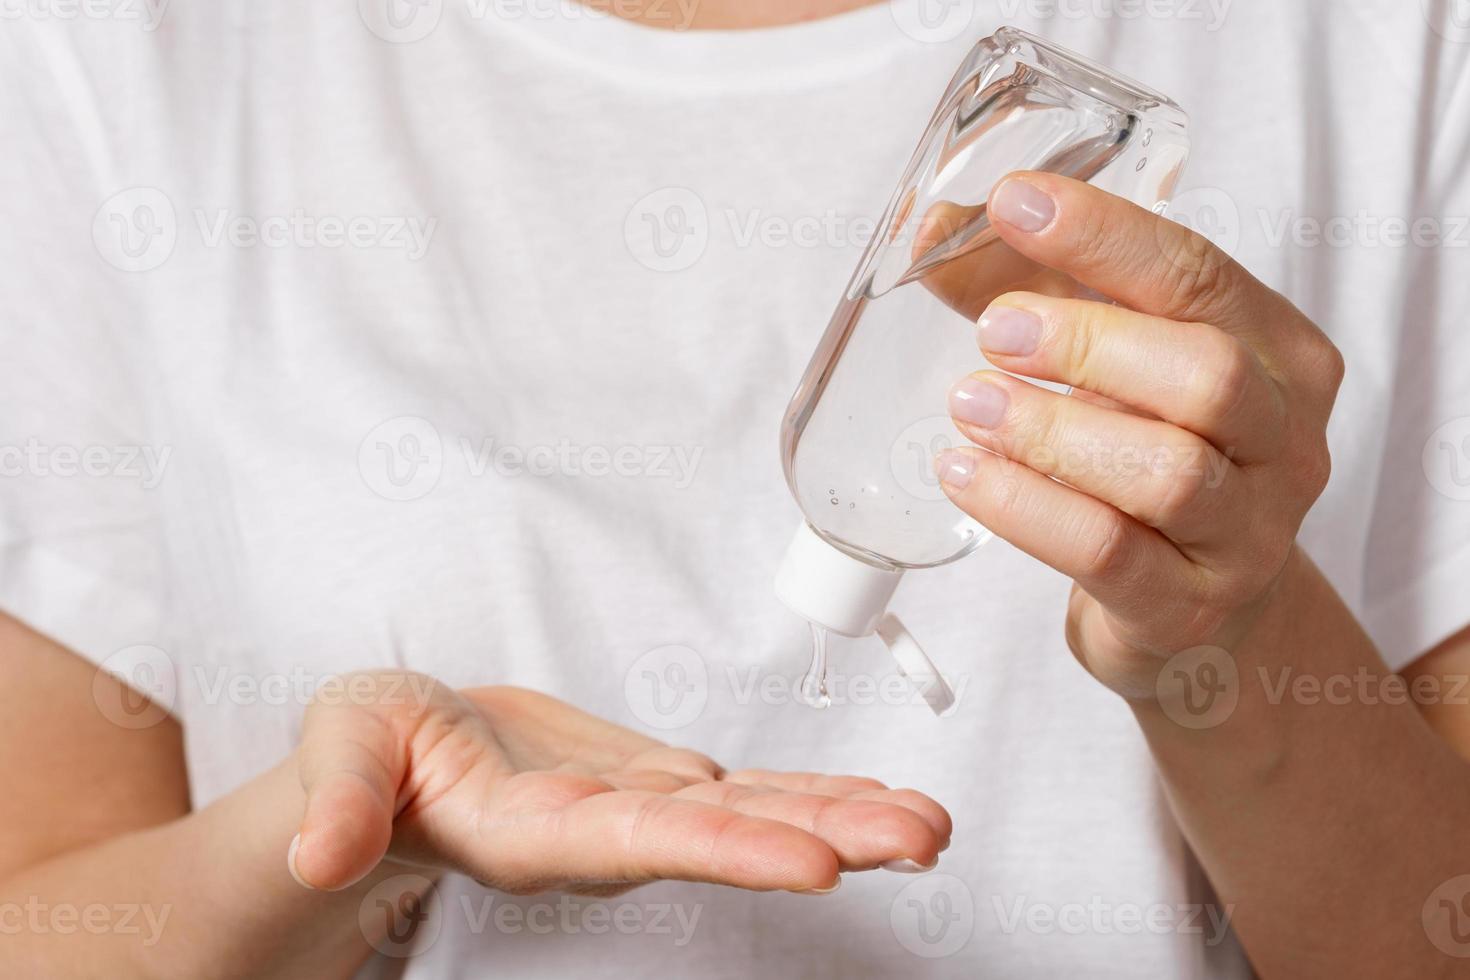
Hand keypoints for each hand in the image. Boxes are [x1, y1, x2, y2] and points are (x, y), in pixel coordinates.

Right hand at [288, 673, 950, 894]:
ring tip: (931, 826)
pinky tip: (875, 801)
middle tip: (923, 839)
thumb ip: (341, 799)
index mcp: (534, 829)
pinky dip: (816, 793)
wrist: (412, 752)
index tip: (816, 862)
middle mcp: (605, 834)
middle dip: (827, 838)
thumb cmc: (371, 751)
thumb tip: (317, 849)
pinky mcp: (658, 786)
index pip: (642, 843)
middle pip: (728, 838)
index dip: (729, 849)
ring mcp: (641, 810)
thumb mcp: (340, 750)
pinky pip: (750, 791)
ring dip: (846, 818)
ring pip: (756, 815)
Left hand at [934, 172, 1344, 697]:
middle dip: (1090, 342)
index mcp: (1280, 354)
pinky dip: (1026, 508)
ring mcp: (1246, 534)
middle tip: (995, 332)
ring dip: (1052, 431)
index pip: (1200, 275)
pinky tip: (965, 473)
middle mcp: (1284, 441)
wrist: (1192, 609)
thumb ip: (1027, 286)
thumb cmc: (1146, 456)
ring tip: (970, 405)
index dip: (1105, 235)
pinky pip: (1108, 553)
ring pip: (1167, 472)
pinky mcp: (1186, 607)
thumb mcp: (1101, 362)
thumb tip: (933, 230)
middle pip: (1208, 374)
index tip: (1015, 203)